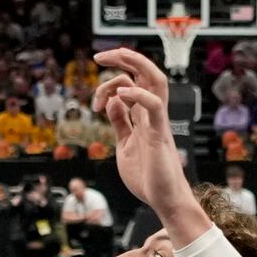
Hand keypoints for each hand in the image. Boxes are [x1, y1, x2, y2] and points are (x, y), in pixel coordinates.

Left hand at [92, 46, 191, 220]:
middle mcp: (151, 113)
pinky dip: (138, 95)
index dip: (110, 82)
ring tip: (112, 58)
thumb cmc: (147, 176)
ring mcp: (156, 122)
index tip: (93, 102)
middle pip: (145, 72)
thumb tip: (111, 101)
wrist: (163, 200)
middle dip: (123, 57)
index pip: (131, 83)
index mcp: (142, 115)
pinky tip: (119, 96)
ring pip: (155, 79)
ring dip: (135, 63)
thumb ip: (119, 123)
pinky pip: (154, 105)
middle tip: (98, 56)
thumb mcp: (124, 145)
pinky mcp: (159, 135)